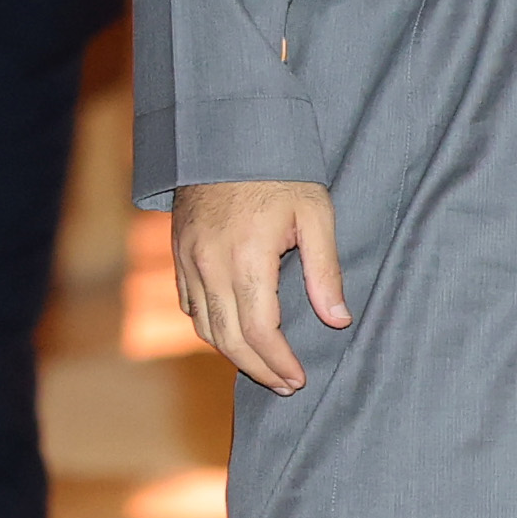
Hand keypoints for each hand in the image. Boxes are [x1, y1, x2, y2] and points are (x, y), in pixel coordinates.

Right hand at [173, 179, 350, 393]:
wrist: (228, 132)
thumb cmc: (279, 172)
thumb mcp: (315, 213)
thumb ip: (326, 271)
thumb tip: (338, 320)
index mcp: (247, 257)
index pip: (258, 331)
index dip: (278, 362)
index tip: (299, 378)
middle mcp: (210, 264)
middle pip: (228, 339)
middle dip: (258, 369)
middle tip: (285, 385)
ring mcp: (188, 260)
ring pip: (204, 327)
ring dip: (233, 354)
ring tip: (263, 366)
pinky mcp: (178, 253)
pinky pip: (189, 305)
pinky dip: (209, 328)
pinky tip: (232, 333)